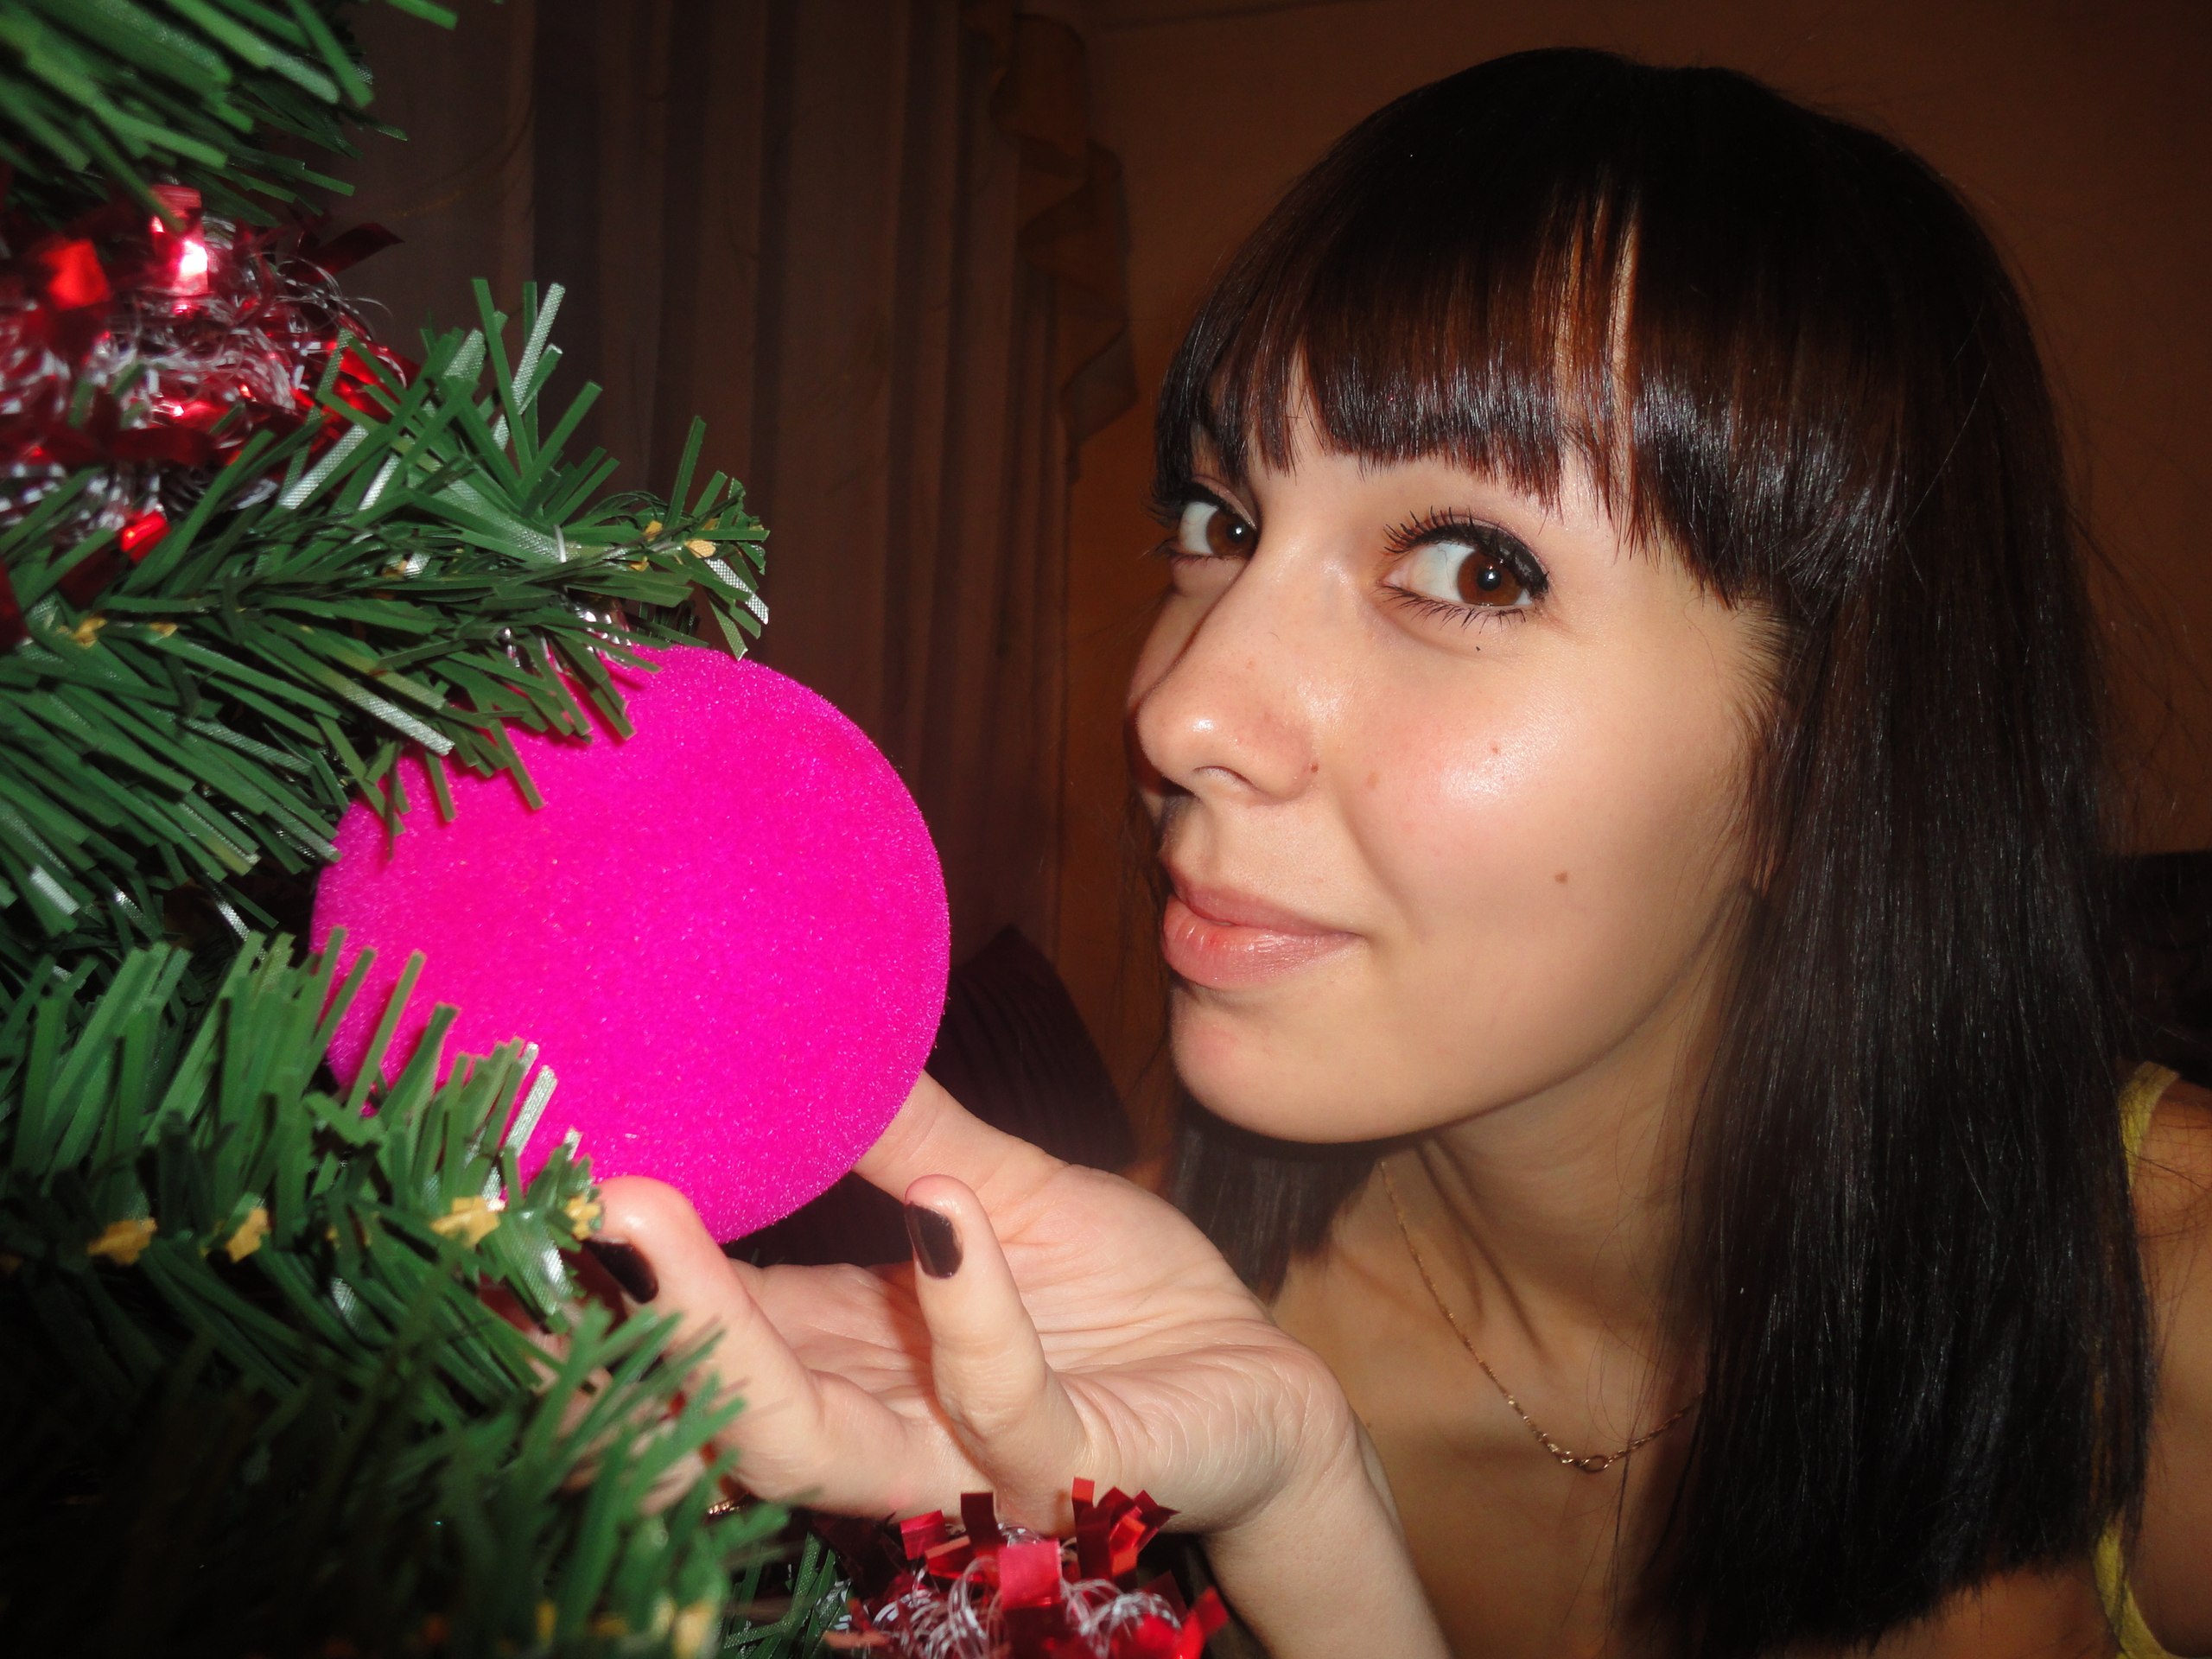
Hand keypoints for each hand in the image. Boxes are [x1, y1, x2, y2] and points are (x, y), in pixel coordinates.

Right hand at [592, 1074, 1353, 1537]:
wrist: (1258, 1385)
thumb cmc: (1119, 1302)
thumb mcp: (1001, 1188)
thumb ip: (906, 1133)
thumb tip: (811, 1026)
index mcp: (842, 1358)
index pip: (693, 1333)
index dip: (605, 1275)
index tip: (526, 1175)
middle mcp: (877, 1429)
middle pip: (710, 1402)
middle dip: (617, 1321)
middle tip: (553, 1204)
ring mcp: (964, 1463)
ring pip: (805, 1438)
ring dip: (722, 1333)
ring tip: (649, 1217)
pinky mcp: (1072, 1469)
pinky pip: (1001, 1405)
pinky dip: (966, 1311)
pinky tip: (940, 1213)